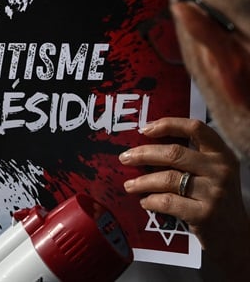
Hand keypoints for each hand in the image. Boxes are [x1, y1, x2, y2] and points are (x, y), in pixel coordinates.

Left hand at [119, 117, 249, 274]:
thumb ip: (190, 156)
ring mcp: (215, 193)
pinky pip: (168, 201)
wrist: (236, 236)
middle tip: (124, 158)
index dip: (168, 124)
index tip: (145, 129)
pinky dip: (151, 200)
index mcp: (222, 154)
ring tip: (129, 185)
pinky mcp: (205, 214)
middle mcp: (221, 170)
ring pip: (167, 178)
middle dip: (143, 154)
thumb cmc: (215, 198)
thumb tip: (145, 143)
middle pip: (174, 153)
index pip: (196, 128)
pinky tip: (144, 201)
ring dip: (142, 181)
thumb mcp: (212, 172)